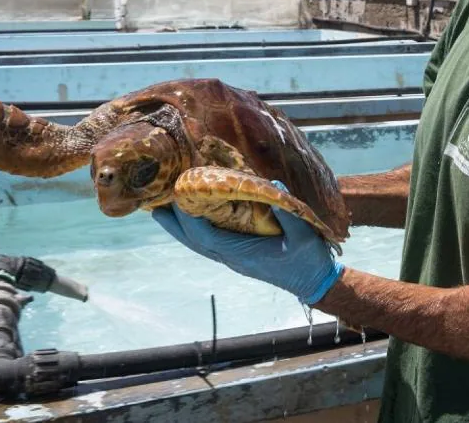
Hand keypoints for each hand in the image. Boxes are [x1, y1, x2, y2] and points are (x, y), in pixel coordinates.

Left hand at [152, 181, 343, 305]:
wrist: (314, 283)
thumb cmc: (308, 260)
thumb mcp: (303, 235)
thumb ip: (289, 213)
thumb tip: (275, 185)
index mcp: (242, 253)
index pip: (206, 235)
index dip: (189, 218)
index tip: (177, 196)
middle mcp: (232, 257)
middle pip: (194, 241)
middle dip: (174, 223)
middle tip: (154, 204)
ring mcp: (233, 258)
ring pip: (198, 244)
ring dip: (180, 228)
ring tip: (162, 210)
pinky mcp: (238, 256)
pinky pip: (209, 243)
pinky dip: (195, 231)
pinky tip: (190, 219)